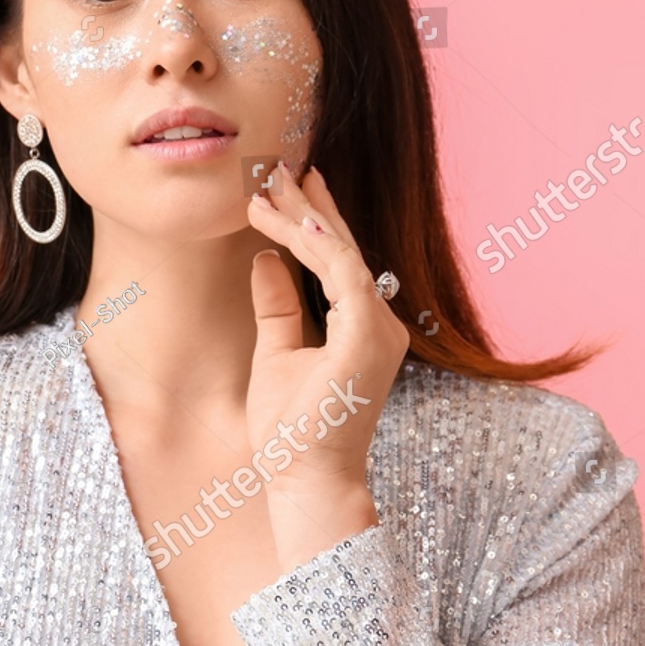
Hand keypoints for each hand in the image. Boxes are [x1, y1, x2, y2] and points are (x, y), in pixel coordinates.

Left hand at [243, 162, 410, 569]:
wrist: (305, 480)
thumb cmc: (292, 432)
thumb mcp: (276, 354)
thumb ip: (278, 306)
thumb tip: (265, 259)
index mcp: (363, 329)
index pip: (339, 261)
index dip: (314, 221)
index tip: (288, 188)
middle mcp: (379, 324)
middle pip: (344, 249)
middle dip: (310, 204)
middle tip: (281, 165)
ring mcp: (379, 329)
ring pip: (340, 252)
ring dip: (302, 214)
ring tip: (268, 183)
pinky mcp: (368, 335)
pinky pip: (339, 272)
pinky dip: (311, 242)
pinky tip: (284, 218)